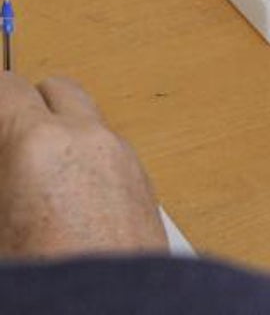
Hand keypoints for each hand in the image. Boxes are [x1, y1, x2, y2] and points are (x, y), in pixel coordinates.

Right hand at [0, 74, 166, 257]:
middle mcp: (91, 141)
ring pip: (86, 121)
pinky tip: (60, 204)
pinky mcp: (145, 184)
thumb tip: (6, 165)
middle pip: (55, 89)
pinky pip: (109, 151)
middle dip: (24, 109)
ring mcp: (125, 159)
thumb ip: (2, 171)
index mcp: (40, 144)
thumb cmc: (49, 270)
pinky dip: (84, 159)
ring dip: (57, 135)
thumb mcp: (1, 224)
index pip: (6, 87)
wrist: (115, 310)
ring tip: (26, 184)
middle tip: (3, 148)